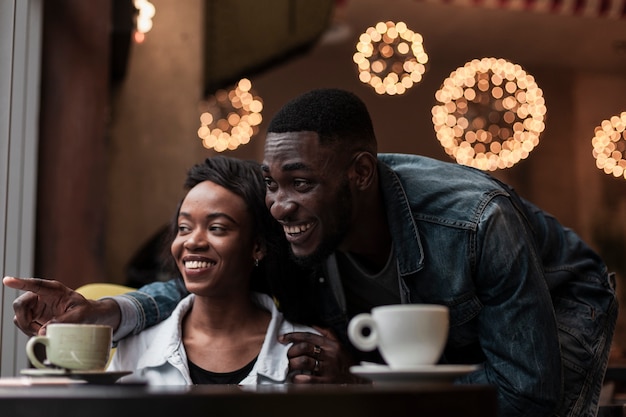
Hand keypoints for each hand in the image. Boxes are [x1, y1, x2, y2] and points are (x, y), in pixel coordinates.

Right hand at [2, 276, 120, 335]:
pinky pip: (23, 323)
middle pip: (20, 304)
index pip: (35, 284)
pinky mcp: (34, 315)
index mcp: (54, 289)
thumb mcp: (80, 315)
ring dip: (28, 328)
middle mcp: (41, 295)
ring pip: (19, 316)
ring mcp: (36, 305)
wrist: (87, 315)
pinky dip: (30, 331)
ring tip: (45, 332)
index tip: (7, 280)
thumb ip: (63, 321)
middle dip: (25, 320)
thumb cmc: (85, 310)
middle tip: (37, 331)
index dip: (20, 283)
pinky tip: (43, 332)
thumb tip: (43, 332)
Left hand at [279, 325, 365, 383]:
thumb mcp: (339, 344)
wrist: (358, 380)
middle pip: (304, 348)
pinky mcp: (326, 382)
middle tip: (287, 355)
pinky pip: (307, 379)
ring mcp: (327, 369)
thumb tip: (313, 324)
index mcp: (330, 345)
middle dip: (291, 351)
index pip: (308, 336)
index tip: (283, 338)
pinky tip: (295, 378)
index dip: (293, 336)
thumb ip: (327, 333)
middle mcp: (329, 355)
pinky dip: (298, 379)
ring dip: (292, 364)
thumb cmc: (346, 362)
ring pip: (304, 362)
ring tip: (289, 366)